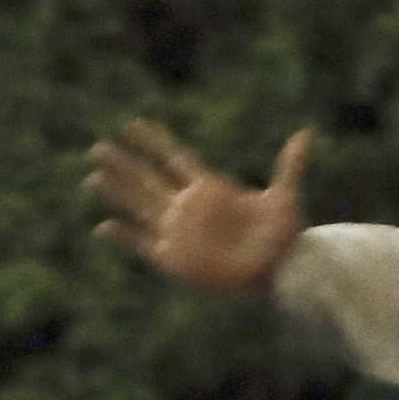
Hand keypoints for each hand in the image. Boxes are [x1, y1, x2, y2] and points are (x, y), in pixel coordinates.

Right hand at [89, 118, 312, 298]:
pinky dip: (123, 237)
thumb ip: (289, 166)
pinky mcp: (174, 258)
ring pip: (139, 207)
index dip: (154, 142)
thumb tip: (306, 133)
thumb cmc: (284, 237)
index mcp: (210, 189)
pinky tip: (102, 228)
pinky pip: (141, 245)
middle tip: (97, 147)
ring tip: (92, 177)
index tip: (132, 124)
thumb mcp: (285, 198)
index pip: (174, 158)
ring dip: (116, 193)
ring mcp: (178, 232)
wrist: (280, 274)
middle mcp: (188, 208)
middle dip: (123, 164)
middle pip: (148, 179)